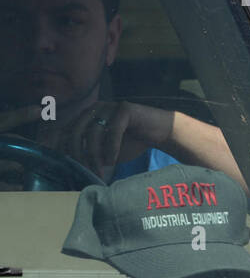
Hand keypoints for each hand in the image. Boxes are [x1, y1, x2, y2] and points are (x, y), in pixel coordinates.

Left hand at [27, 101, 171, 182]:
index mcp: (87, 117)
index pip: (65, 130)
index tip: (63, 164)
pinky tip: (112, 161)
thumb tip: (73, 166)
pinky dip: (111, 148)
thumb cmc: (132, 142)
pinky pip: (113, 130)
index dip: (61, 147)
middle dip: (78, 154)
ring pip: (93, 132)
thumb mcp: (106, 151)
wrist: (160, 133)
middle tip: (85, 170)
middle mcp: (95, 109)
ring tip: (101, 169)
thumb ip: (90, 154)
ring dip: (95, 154)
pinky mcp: (125, 109)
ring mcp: (110, 106)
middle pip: (76, 131)